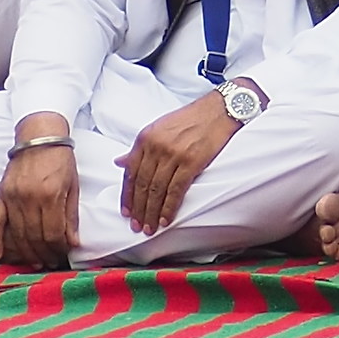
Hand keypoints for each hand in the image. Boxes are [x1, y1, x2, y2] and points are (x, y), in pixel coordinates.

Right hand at [0, 142, 78, 267]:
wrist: (39, 136)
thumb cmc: (60, 160)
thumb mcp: (72, 185)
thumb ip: (71, 215)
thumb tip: (73, 243)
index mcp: (50, 195)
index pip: (53, 233)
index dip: (58, 249)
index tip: (62, 256)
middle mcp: (29, 198)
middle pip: (35, 237)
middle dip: (44, 254)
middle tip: (50, 263)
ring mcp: (12, 197)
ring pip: (17, 234)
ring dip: (26, 252)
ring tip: (35, 263)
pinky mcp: (1, 194)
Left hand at [117, 93, 238, 236]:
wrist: (219, 110)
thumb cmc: (190, 118)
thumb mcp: (159, 128)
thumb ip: (140, 147)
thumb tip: (120, 162)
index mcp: (145, 138)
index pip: (130, 172)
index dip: (127, 196)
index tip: (126, 212)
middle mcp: (156, 146)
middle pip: (142, 184)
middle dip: (138, 209)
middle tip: (136, 226)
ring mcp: (173, 154)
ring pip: (156, 190)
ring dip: (151, 213)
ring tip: (149, 228)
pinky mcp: (191, 162)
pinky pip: (175, 190)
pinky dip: (169, 207)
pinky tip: (165, 219)